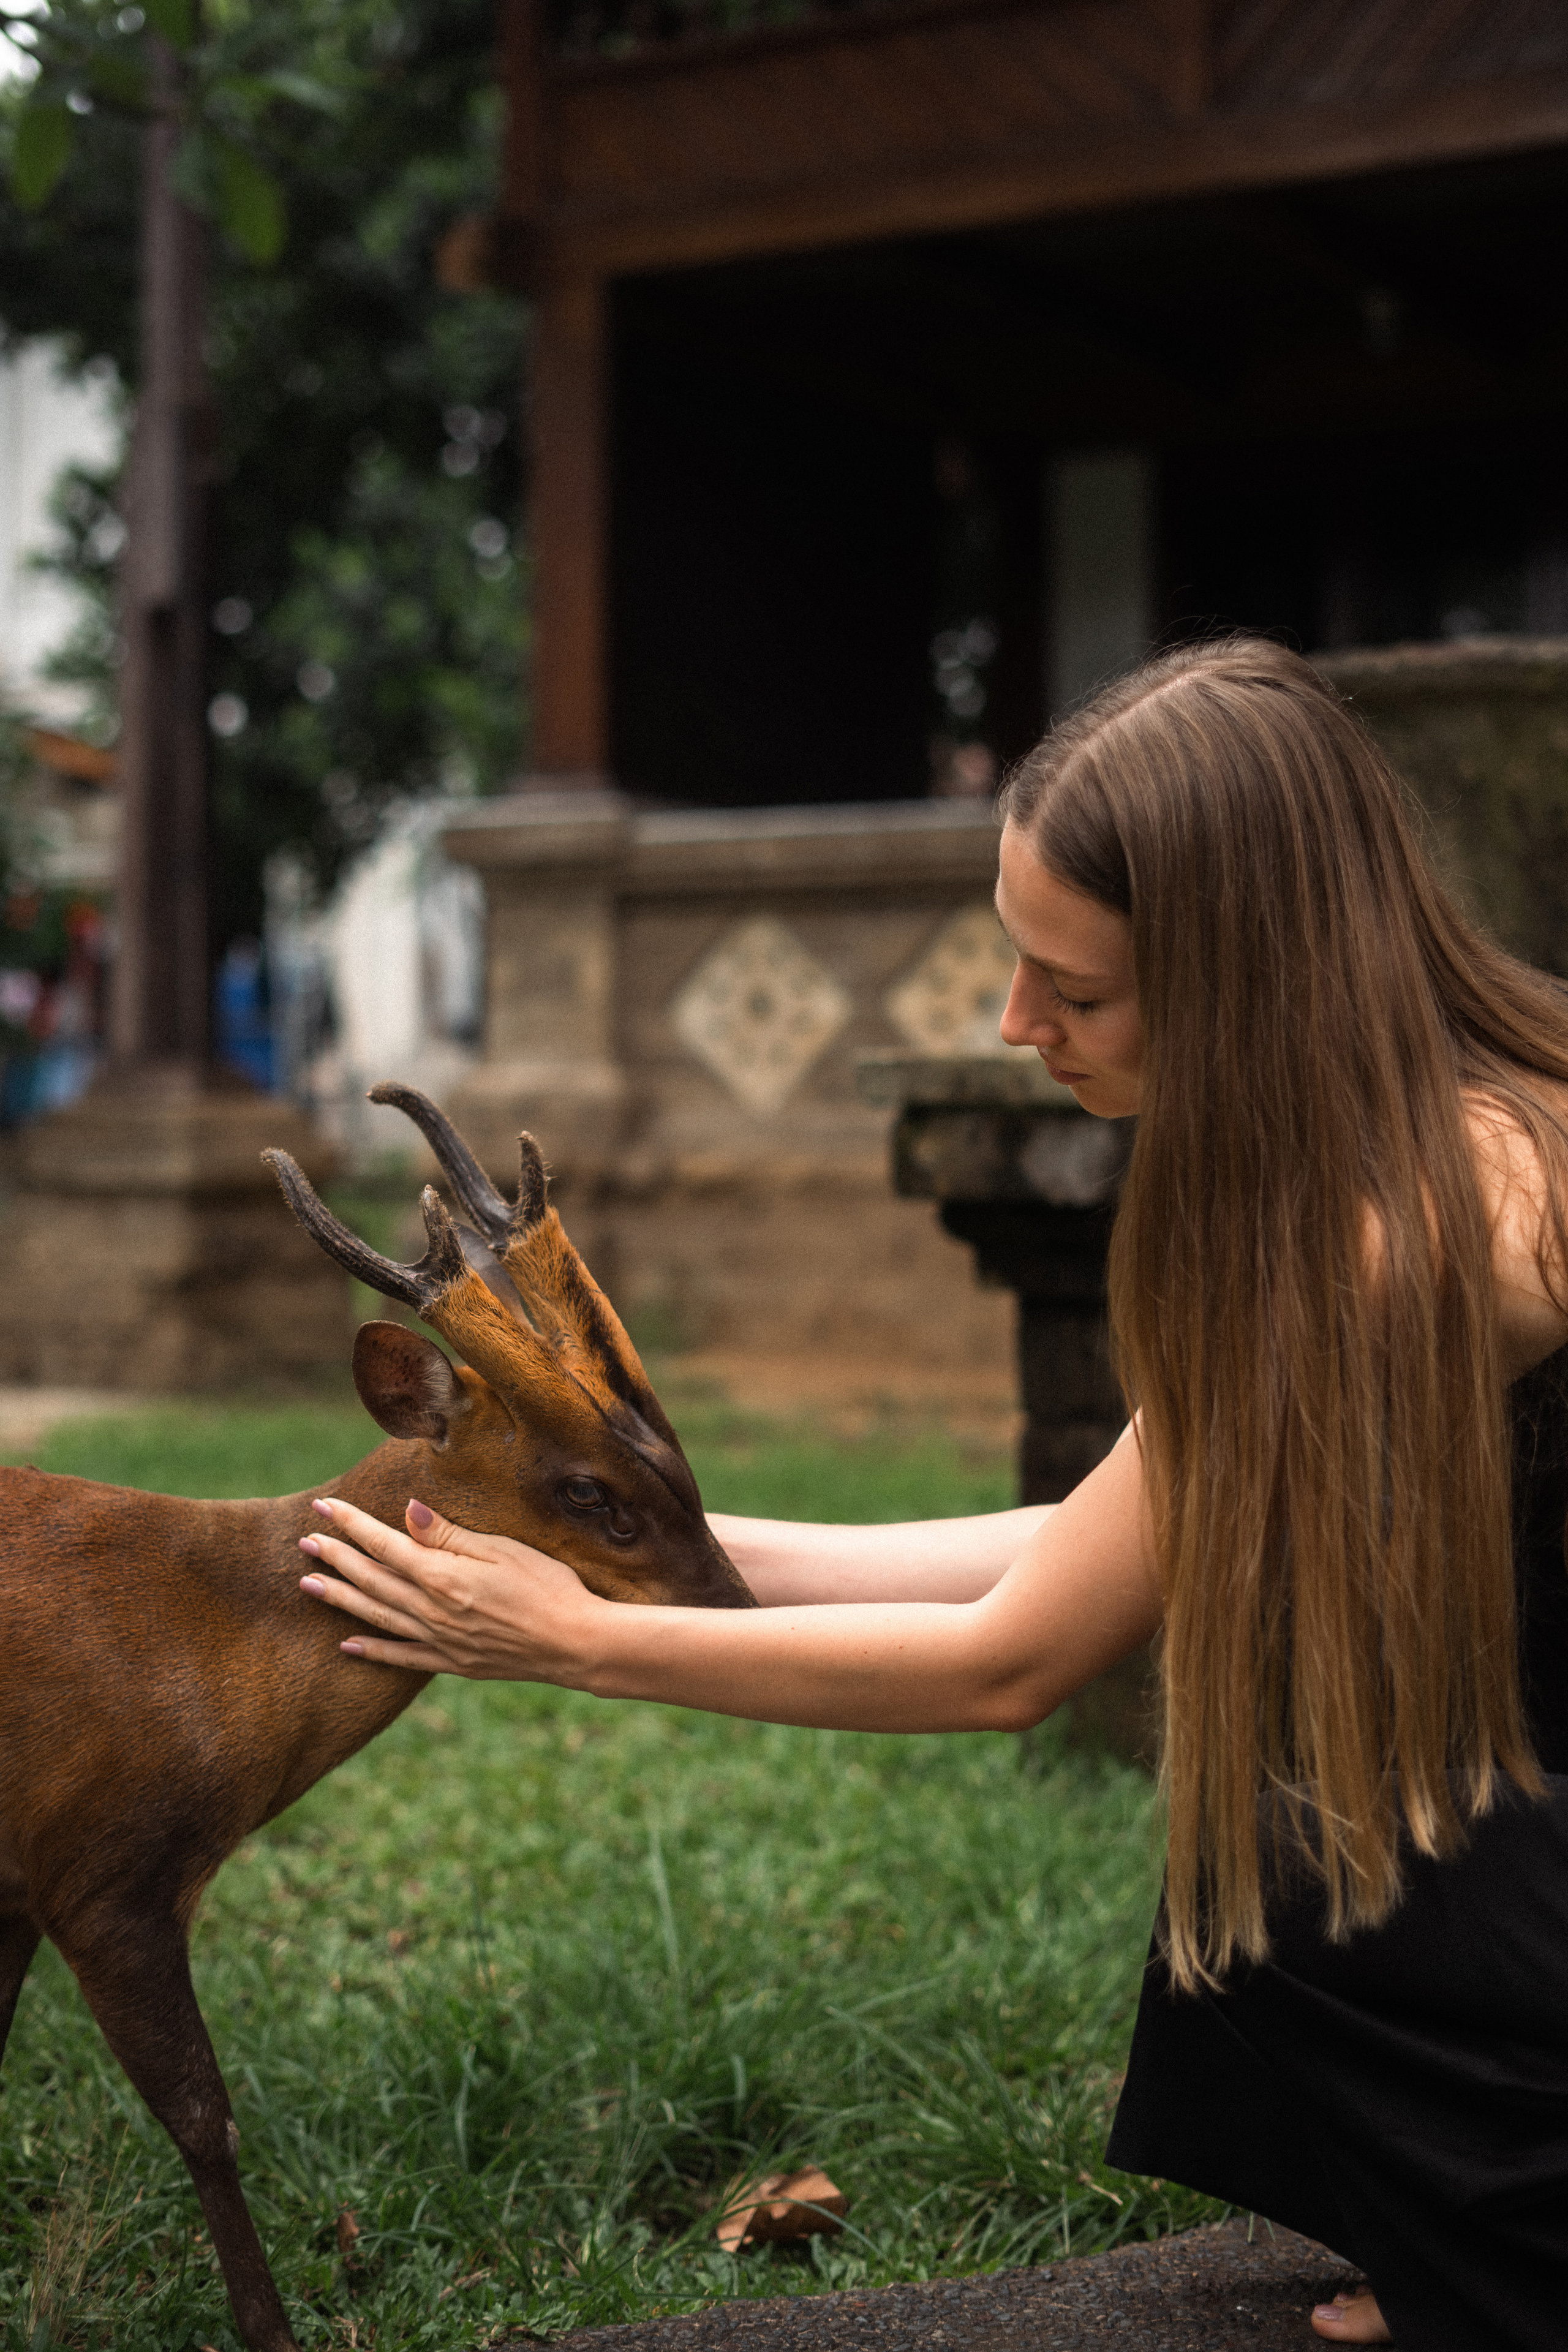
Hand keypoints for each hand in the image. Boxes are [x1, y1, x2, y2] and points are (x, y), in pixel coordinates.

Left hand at [298, 1495, 596, 1680]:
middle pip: (372, 1579)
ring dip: (341, 1599)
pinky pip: (400, 1656)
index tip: (324, 1506)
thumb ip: (450, 1535)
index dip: (351, 1524)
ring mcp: (439, 1639)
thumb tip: (408, 1511)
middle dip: (335, 1558)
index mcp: (443, 1576)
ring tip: (308, 1586)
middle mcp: (431, 1610)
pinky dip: (371, 1650)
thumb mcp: (502, 1550)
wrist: (575, 1643)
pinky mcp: (452, 1661)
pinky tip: (347, 1645)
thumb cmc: (548, 1586)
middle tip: (303, 1542)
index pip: (384, 1544)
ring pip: (376, 1616)